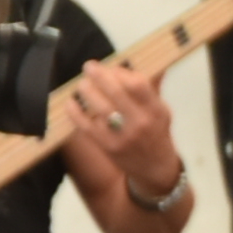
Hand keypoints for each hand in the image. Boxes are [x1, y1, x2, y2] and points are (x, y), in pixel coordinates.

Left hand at [63, 56, 182, 196]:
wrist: (155, 169)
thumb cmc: (156, 134)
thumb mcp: (162, 111)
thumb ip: (152, 88)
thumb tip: (154, 63)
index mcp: (156, 110)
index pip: (137, 83)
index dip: (121, 72)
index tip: (113, 69)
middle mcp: (141, 122)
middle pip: (116, 92)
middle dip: (99, 75)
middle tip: (89, 67)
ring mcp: (123, 135)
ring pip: (100, 107)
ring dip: (87, 91)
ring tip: (82, 84)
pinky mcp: (108, 146)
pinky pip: (86, 125)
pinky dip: (75, 112)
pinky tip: (71, 102)